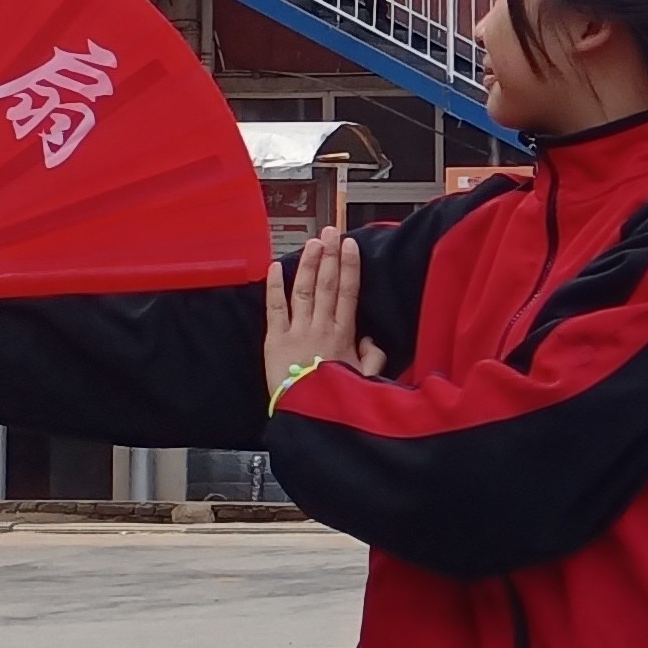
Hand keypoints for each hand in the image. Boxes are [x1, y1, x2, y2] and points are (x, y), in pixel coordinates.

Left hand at [264, 232, 386, 395]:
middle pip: (327, 285)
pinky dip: (275, 287)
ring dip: (309, 265)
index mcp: (343, 335)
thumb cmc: (335, 398)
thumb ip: (372, 357)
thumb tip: (370, 339)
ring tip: (313, 243)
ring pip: (304, 290)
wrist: (307, 415)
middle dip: (330, 256)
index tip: (350, 245)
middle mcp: (320, 327)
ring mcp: (296, 331)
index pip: (348, 293)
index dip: (349, 267)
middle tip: (332, 232)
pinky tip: (276, 267)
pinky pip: (275, 308)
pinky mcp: (274, 340)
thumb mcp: (364, 379)